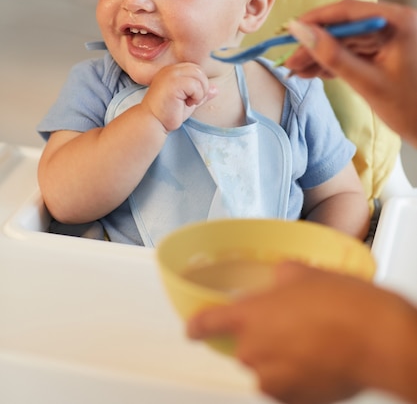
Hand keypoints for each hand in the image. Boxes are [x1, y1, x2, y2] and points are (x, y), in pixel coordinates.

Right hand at [141, 63, 216, 131]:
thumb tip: (216, 89)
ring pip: (199, 76)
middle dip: (202, 87)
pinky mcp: (172, 82)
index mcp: (173, 70)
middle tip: (192, 100)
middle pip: (199, 70)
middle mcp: (171, 69)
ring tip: (188, 102)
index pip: (196, 69)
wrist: (153, 122)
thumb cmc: (168, 113)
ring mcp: (171, 74)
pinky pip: (195, 85)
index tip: (191, 97)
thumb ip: (201, 93)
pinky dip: (196, 97)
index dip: (200, 83)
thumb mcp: (189, 102)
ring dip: (199, 92)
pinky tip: (185, 103)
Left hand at [187, 262, 416, 403]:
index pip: (206, 323)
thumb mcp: (304, 273)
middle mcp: (254, 350)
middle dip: (260, 334)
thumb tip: (279, 279)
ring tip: (311, 338)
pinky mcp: (296, 400)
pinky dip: (295, 373)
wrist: (377, 340)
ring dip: (279, 355)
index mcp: (249, 316)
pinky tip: (319, 356)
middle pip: (242, 345)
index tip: (191, 329)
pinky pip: (285, 385)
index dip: (195, 326)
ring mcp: (274, 379)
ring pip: (266, 366)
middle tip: (290, 321)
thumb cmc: (342, 304)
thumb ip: (280, 276)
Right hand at [284, 0, 416, 145]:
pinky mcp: (389, 54)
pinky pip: (357, 53)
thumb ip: (332, 55)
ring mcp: (393, 39)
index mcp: (398, 22)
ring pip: (348, 42)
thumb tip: (300, 31)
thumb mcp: (367, 82)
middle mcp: (397, 24)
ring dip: (323, 56)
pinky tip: (315, 73)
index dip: (316, 19)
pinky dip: (336, 63)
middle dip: (316, 44)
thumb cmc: (413, 110)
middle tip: (290, 60)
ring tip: (297, 71)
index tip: (291, 30)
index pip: (349, 10)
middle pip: (346, 27)